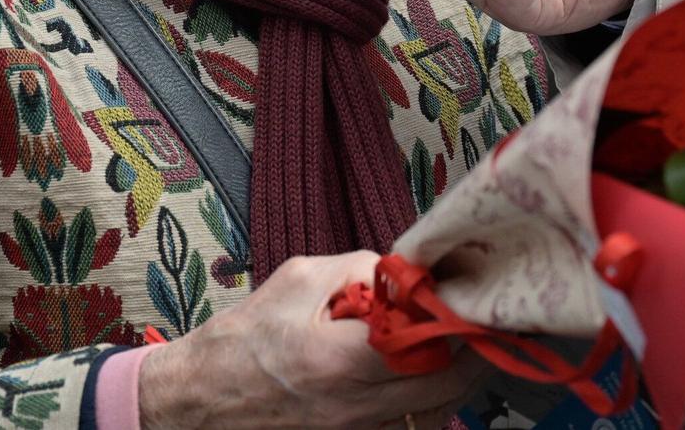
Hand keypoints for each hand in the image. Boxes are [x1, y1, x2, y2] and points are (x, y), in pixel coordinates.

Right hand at [136, 251, 484, 428]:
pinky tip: (433, 370)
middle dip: (473, 343)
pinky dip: (436, 396)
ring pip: (442, 408)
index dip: (455, 312)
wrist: (205, 399)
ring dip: (461, 371)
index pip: (426, 340)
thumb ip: (359, 270)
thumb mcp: (298, 279)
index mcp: (338, 360)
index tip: (467, 287)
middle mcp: (357, 407)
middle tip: (479, 310)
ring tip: (464, 336)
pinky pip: (418, 423)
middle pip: (448, 381)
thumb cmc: (245, 337)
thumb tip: (409, 272)